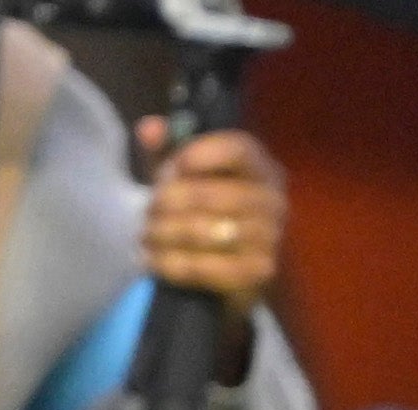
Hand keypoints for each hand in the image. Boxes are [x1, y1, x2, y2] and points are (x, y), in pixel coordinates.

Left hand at [138, 124, 283, 316]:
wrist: (237, 271)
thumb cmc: (210, 213)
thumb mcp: (188, 176)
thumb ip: (168, 148)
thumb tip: (148, 128)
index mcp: (260, 167)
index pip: (238, 150)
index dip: (203, 153)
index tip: (174, 166)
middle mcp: (272, 200)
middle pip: (214, 194)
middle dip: (169, 203)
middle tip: (146, 212)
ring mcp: (270, 238)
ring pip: (205, 232)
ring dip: (165, 234)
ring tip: (145, 236)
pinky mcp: (259, 272)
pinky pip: (207, 267)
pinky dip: (173, 265)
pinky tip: (153, 261)